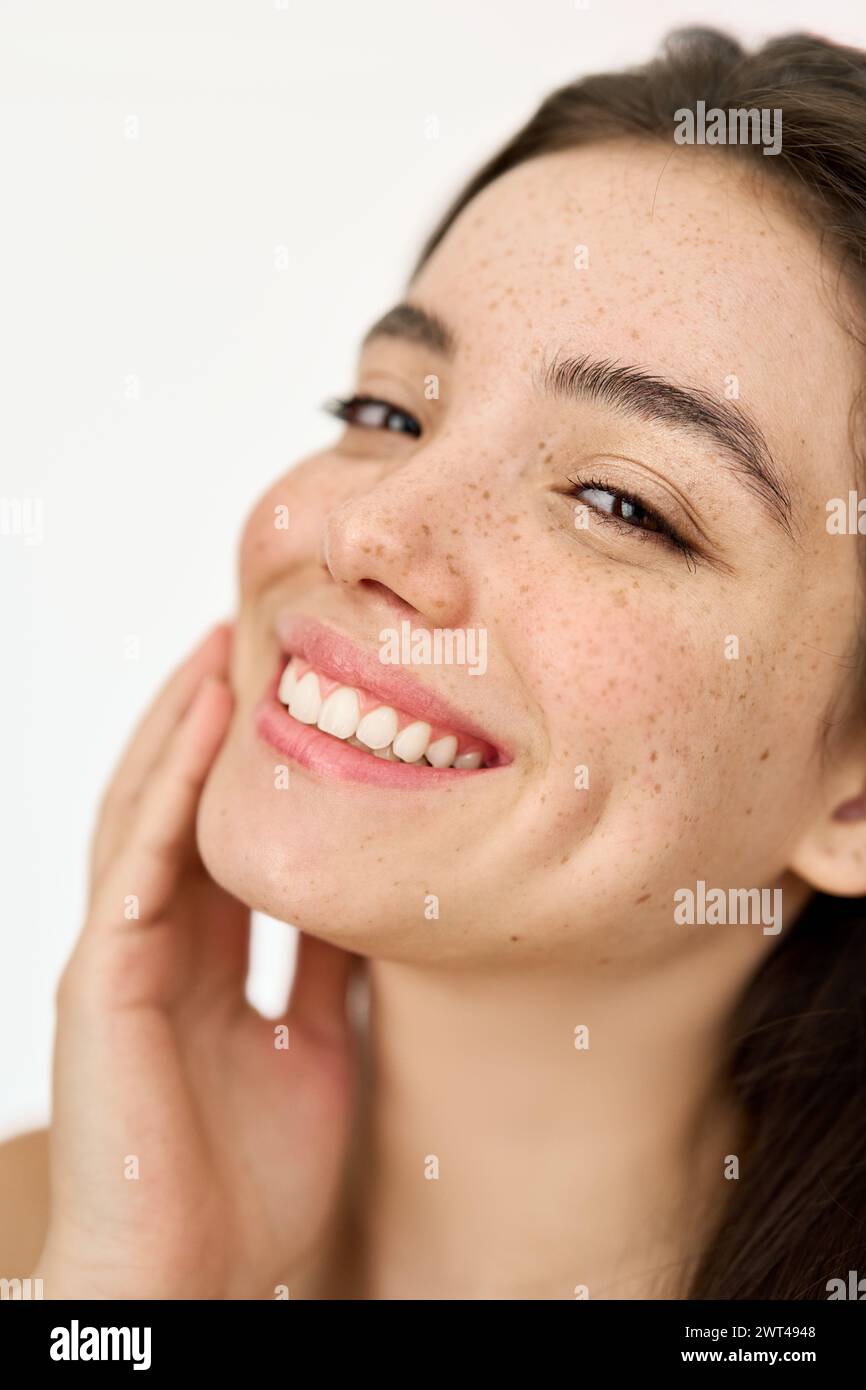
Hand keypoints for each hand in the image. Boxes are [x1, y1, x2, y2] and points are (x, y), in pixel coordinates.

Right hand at [36, 625, 357, 1297]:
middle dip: (210, 719)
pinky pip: (137, 861)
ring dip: (182, 724)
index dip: (250, 765)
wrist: (187, 1283)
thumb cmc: (244, 1185)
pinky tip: (202, 719)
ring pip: (145, 810)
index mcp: (200, 959)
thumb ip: (326, 968)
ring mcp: (122, 952)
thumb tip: (373, 901)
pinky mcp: (104, 976)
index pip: (218, 835)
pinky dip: (168, 785)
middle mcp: (154, 942)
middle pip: (176, 803)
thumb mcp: (315, 1047)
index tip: (296, 691)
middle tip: (254, 634)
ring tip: (221, 645)